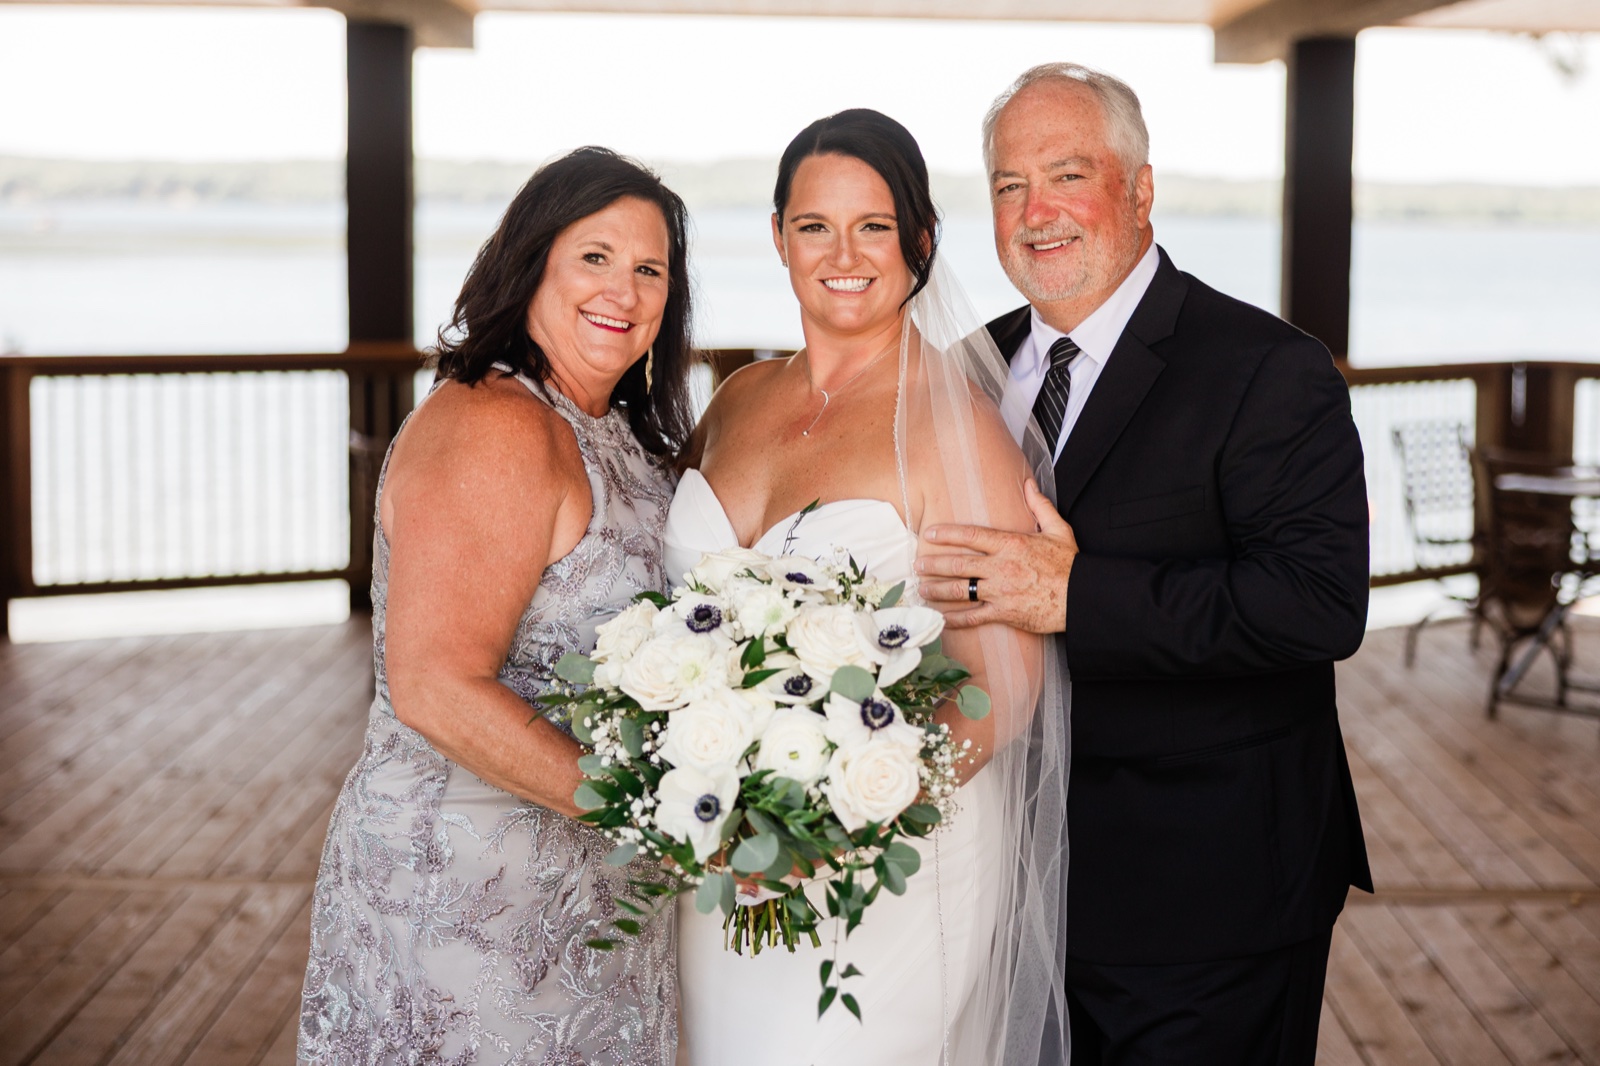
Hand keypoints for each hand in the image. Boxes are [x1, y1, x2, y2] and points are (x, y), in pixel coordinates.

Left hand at [917, 479, 1076, 633]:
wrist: (1082, 597)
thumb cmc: (1070, 565)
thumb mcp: (1059, 530)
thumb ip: (1040, 506)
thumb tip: (1029, 484)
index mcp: (1011, 544)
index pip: (971, 535)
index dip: (947, 534)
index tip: (930, 534)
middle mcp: (1001, 567)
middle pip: (959, 564)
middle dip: (934, 564)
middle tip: (917, 564)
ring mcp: (1001, 592)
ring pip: (961, 590)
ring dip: (937, 590)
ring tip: (922, 588)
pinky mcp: (1004, 613)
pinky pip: (974, 617)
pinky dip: (955, 618)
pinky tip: (941, 617)